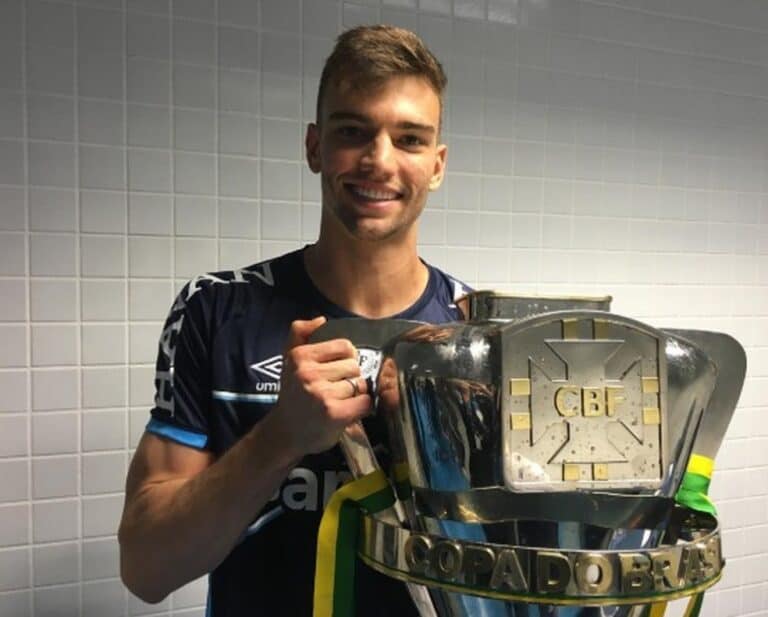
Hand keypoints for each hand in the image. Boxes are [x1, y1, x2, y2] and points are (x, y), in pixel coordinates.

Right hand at [266, 317, 370, 456]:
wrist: (285, 433)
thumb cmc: (293, 395)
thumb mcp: (289, 360)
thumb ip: (300, 333)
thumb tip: (322, 319)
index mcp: (300, 356)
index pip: (344, 346)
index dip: (346, 358)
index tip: (336, 371)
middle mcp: (308, 373)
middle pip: (354, 365)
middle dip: (350, 378)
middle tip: (335, 389)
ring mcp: (321, 394)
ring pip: (360, 384)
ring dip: (355, 394)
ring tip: (338, 401)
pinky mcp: (334, 413)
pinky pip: (365, 402)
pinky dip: (362, 408)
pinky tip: (348, 412)